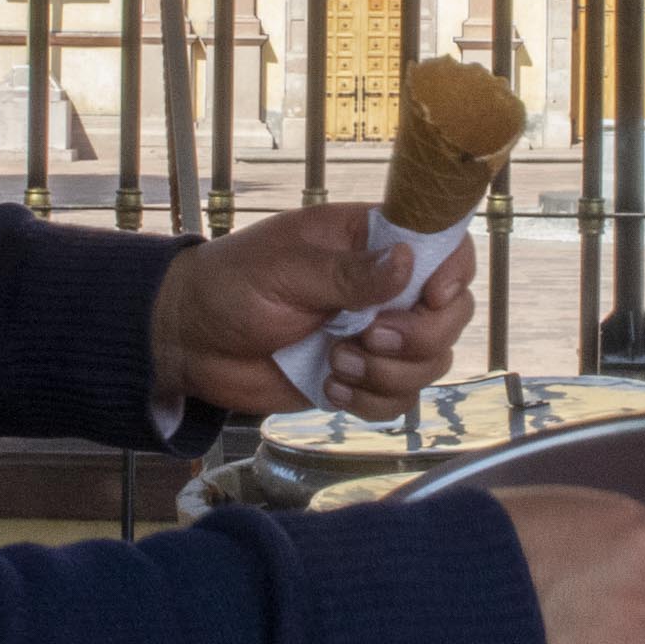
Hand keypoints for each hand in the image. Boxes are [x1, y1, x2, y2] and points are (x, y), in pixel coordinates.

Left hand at [148, 203, 475, 421]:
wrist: (190, 341)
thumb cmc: (229, 286)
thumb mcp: (284, 269)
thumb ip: (347, 273)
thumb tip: (406, 263)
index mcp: (369, 242)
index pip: (444, 247)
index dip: (453, 274)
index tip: (430, 298)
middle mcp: (383, 288)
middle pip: (451, 315)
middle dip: (419, 337)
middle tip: (365, 336)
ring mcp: (374, 336)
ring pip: (431, 363)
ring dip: (388, 373)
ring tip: (334, 362)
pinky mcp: (359, 378)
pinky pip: (398, 400)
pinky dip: (370, 401)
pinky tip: (329, 385)